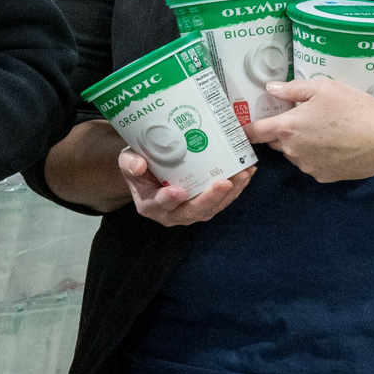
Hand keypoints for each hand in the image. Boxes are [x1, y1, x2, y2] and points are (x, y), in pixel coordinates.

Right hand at [120, 149, 254, 225]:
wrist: (149, 167)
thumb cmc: (138, 162)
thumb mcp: (127, 160)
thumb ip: (130, 164)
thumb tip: (139, 165)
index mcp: (150, 205)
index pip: (159, 204)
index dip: (169, 199)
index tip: (179, 191)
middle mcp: (171, 214)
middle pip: (192, 212)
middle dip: (210, 198)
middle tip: (225, 182)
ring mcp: (190, 211)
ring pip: (211, 208)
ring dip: (229, 194)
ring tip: (243, 174)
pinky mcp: (205, 205)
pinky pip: (221, 201)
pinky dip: (235, 189)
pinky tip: (246, 174)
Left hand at [243, 78, 373, 182]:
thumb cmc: (355, 110)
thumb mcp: (324, 88)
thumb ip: (293, 89)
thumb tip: (271, 89)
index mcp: (288, 128)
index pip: (255, 132)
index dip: (245, 129)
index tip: (238, 128)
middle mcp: (293, 151)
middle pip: (277, 142)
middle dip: (284, 131)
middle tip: (305, 118)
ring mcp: (308, 166)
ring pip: (295, 153)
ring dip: (302, 144)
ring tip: (327, 130)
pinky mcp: (324, 176)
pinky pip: (312, 164)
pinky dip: (319, 156)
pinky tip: (337, 145)